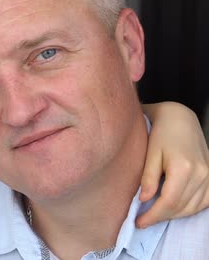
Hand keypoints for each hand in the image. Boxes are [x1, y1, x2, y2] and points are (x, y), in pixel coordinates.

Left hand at [137, 102, 208, 227]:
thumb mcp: (149, 153)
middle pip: (181, 207)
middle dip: (161, 217)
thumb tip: (143, 200)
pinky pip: (204, 201)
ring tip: (155, 214)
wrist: (179, 118)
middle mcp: (201, 174)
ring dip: (174, 214)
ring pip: (193, 207)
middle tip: (143, 220)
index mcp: (184, 168)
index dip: (153, 215)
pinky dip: (190, 208)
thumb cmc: (160, 132)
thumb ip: (148, 177)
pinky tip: (175, 207)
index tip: (139, 223)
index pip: (168, 202)